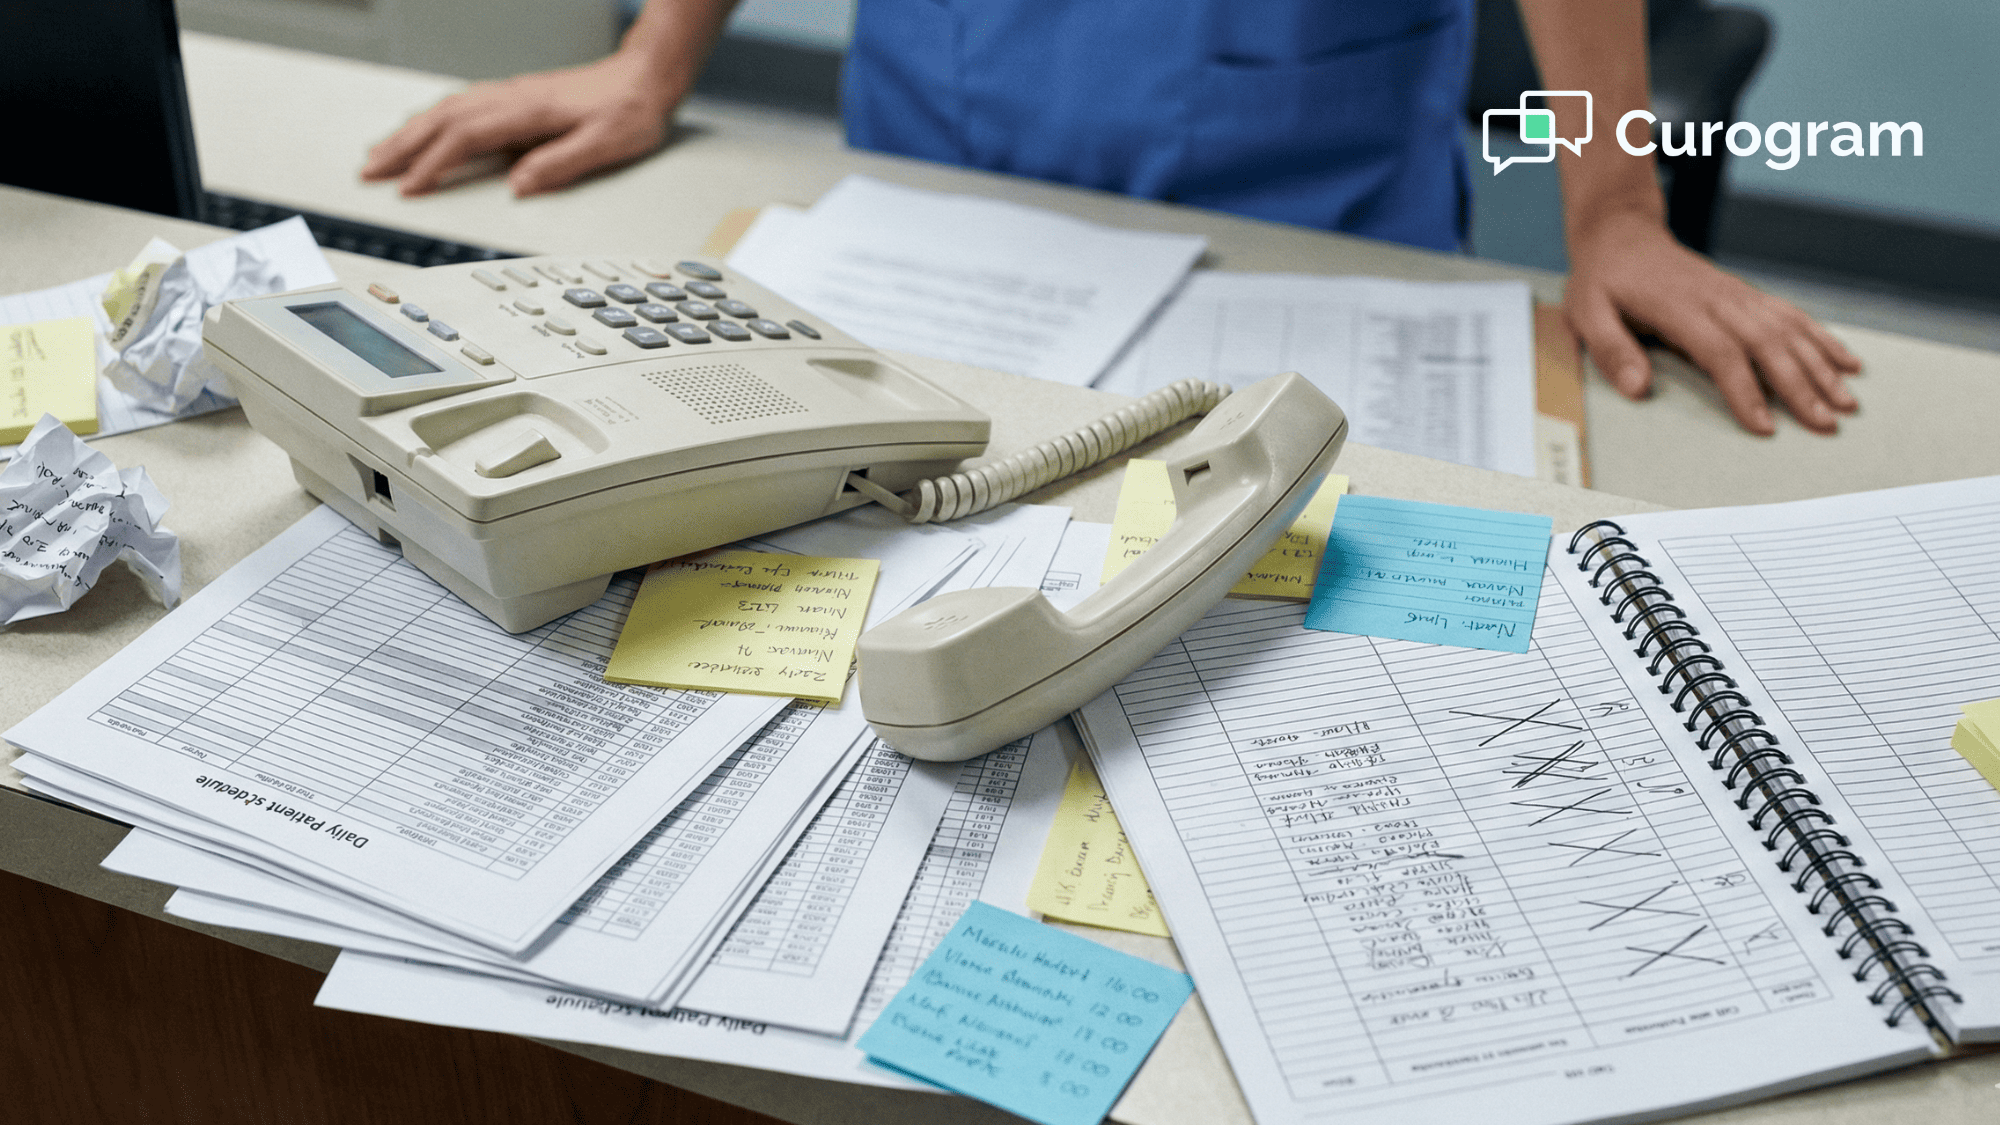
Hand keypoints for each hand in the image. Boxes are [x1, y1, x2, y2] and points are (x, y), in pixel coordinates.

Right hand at [361, 51, 675, 197]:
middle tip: (370, 171)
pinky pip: (460, 104)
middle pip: (442, 120)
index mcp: (528, 111)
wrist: (645, 77)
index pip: (466, 138)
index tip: (408, 187)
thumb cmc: (630, 109)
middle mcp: (513, 98)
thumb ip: (561, 164)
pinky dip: (432, 119)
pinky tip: (423, 129)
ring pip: (446, 109)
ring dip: (409, 131)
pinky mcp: (515, 97)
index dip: (433, 163)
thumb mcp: (606, 144)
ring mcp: (511, 95)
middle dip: (402, 146)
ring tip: (381, 153)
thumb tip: (520, 186)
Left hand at [1563, 209, 1861, 434]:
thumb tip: (1637, 389)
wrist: (1622, 235)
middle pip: (1768, 343)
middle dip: (1801, 385)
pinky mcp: (1745, 294)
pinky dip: (1822, 338)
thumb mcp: (1586, 313)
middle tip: (1826, 423)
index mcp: (1680, 307)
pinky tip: (1846, 361)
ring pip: (1788, 329)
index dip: (1745, 390)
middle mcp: (1717, 299)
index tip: (1764, 426)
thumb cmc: (1602, 279)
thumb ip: (1612, 349)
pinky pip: (1791, 314)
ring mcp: (1736, 294)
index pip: (1721, 352)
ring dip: (1821, 365)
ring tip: (1847, 400)